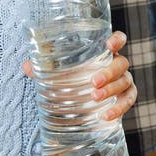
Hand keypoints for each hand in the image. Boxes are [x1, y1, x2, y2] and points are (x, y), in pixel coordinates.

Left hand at [22, 30, 136, 120]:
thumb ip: (44, 67)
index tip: (109, 44)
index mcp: (104, 52)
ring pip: (125, 82)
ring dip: (111, 90)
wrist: (84, 101)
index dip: (117, 39)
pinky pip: (128, 101)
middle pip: (121, 63)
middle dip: (109, 72)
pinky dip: (119, 108)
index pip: (118, 39)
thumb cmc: (72, 78)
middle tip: (93, 82)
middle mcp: (117, 64)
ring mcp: (124, 80)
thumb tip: (26, 66)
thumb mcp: (58, 71)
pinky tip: (106, 115)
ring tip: (95, 97)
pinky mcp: (126, 97)